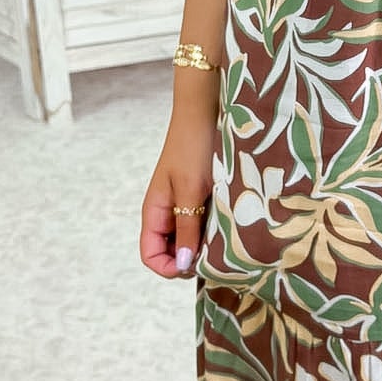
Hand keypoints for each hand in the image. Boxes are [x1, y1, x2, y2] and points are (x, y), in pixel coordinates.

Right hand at [140, 111, 217, 278]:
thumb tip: (180, 266)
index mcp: (154, 212)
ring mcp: (183, 205)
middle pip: (170, 252)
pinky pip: (202, 224)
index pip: (150, 256)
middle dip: (190, 259)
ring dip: (204, 245)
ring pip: (188, 240)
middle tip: (217, 256)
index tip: (195, 266)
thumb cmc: (194, 147)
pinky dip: (214, 231)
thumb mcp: (191, 191)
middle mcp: (166, 212)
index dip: (168, 268)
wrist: (206, 112)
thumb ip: (186, 229)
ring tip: (226, 241)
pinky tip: (231, 226)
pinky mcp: (200, 197)